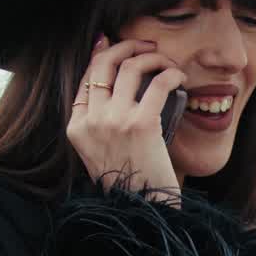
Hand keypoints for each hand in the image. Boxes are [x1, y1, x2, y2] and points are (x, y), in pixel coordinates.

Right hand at [67, 35, 186, 201]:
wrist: (144, 211)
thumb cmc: (129, 185)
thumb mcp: (99, 156)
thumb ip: (97, 127)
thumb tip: (110, 92)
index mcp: (76, 129)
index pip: (86, 79)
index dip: (101, 55)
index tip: (114, 43)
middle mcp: (91, 122)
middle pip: (104, 64)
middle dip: (125, 46)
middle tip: (145, 45)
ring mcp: (114, 122)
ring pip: (130, 67)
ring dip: (152, 56)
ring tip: (166, 61)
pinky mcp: (141, 125)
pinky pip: (157, 83)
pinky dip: (171, 73)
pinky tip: (179, 76)